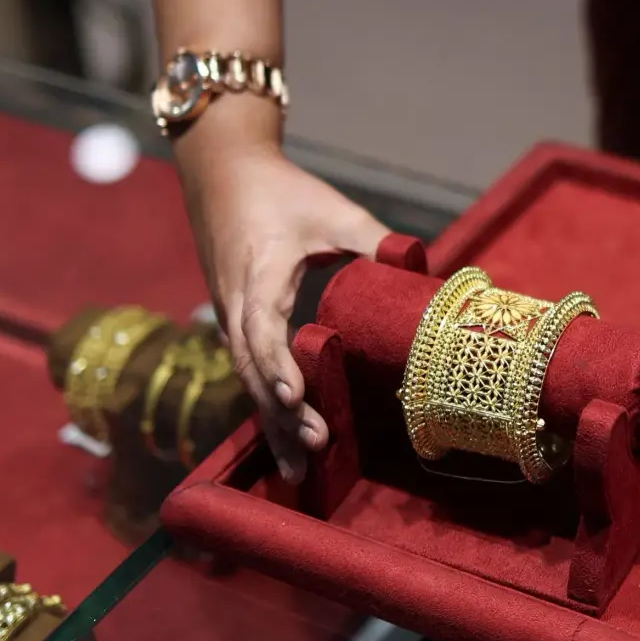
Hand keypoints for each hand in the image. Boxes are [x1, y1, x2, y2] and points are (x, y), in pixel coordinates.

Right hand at [180, 129, 386, 482]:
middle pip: (254, 370)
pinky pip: (249, 370)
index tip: (295, 397)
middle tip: (312, 449)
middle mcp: (236, 304)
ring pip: (249, 378)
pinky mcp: (235, 322)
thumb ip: (371, 238)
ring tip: (296, 469)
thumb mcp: (330, 208)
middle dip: (280, 413)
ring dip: (272, 421)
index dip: (278, 366)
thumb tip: (418, 266)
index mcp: (257, 274)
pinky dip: (266, 405)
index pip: (261, 330)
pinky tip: (285, 439)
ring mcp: (230, 316)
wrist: (222, 171)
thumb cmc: (279, 190)